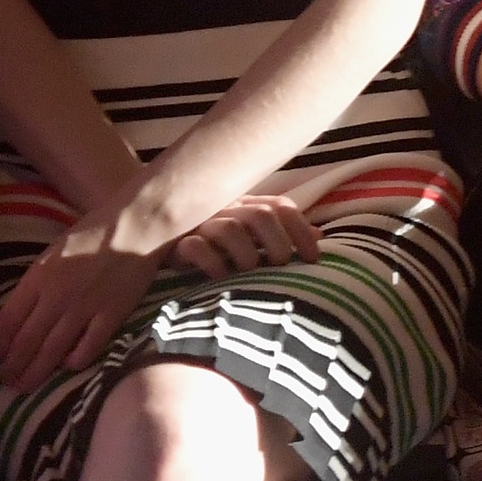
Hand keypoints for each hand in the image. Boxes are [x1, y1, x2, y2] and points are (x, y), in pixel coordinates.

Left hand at [0, 209, 158, 392]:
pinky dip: (75, 362)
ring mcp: (85, 307)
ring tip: (26, 387)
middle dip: (14, 366)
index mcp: (39, 276)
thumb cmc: (94, 233)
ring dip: (36, 373)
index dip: (1, 343)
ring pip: (53, 351)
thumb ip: (38, 282)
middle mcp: (57, 295)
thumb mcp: (55, 251)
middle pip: (27, 341)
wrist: (136, 226)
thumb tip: (24, 315)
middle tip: (8, 383)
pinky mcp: (111, 316)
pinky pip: (88, 348)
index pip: (9, 319)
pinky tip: (68, 367)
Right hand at [174, 194, 321, 278]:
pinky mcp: (178, 242)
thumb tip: (321, 235)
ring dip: (247, 253)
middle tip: (280, 265)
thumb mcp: (251, 235)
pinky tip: (221, 276)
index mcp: (246, 204)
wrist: (161, 241)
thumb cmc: (217, 243)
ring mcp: (202, 224)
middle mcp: (227, 209)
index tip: (314, 258)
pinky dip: (212, 262)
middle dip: (277, 242)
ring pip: (231, 228)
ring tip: (251, 271)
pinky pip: (196, 247)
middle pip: (261, 215)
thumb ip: (281, 233)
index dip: (301, 230)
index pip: (280, 206)